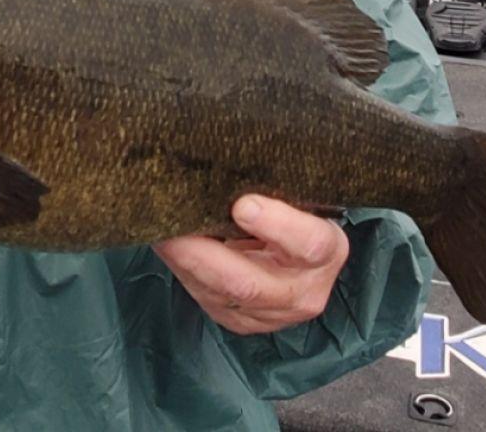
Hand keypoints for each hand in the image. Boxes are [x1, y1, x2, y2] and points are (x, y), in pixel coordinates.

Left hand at [154, 196, 348, 334]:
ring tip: (159, 231)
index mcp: (327, 250)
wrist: (298, 257)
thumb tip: (226, 162)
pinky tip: (168, 246)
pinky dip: (183, 270)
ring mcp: (270, 315)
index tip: (243, 205)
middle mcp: (303, 292)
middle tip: (171, 229)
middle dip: (203, 257)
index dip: (276, 224)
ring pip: (219, 295)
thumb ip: (274, 189)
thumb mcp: (298, 197)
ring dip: (182, 263)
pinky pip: (206, 298)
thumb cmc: (295, 211)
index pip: (308, 243)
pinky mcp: (241, 322)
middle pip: (250, 285)